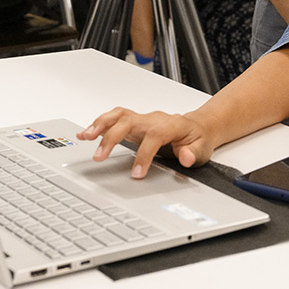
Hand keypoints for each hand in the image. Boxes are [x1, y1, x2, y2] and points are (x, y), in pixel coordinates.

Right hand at [77, 108, 214, 178]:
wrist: (196, 127)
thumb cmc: (197, 138)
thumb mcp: (203, 148)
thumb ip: (194, 153)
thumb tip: (186, 157)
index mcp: (170, 125)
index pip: (154, 136)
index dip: (144, 155)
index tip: (137, 173)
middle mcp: (153, 119)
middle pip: (128, 121)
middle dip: (112, 138)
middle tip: (99, 157)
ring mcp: (142, 119)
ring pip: (118, 115)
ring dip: (100, 125)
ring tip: (84, 136)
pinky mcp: (133, 123)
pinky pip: (114, 119)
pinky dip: (98, 124)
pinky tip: (85, 133)